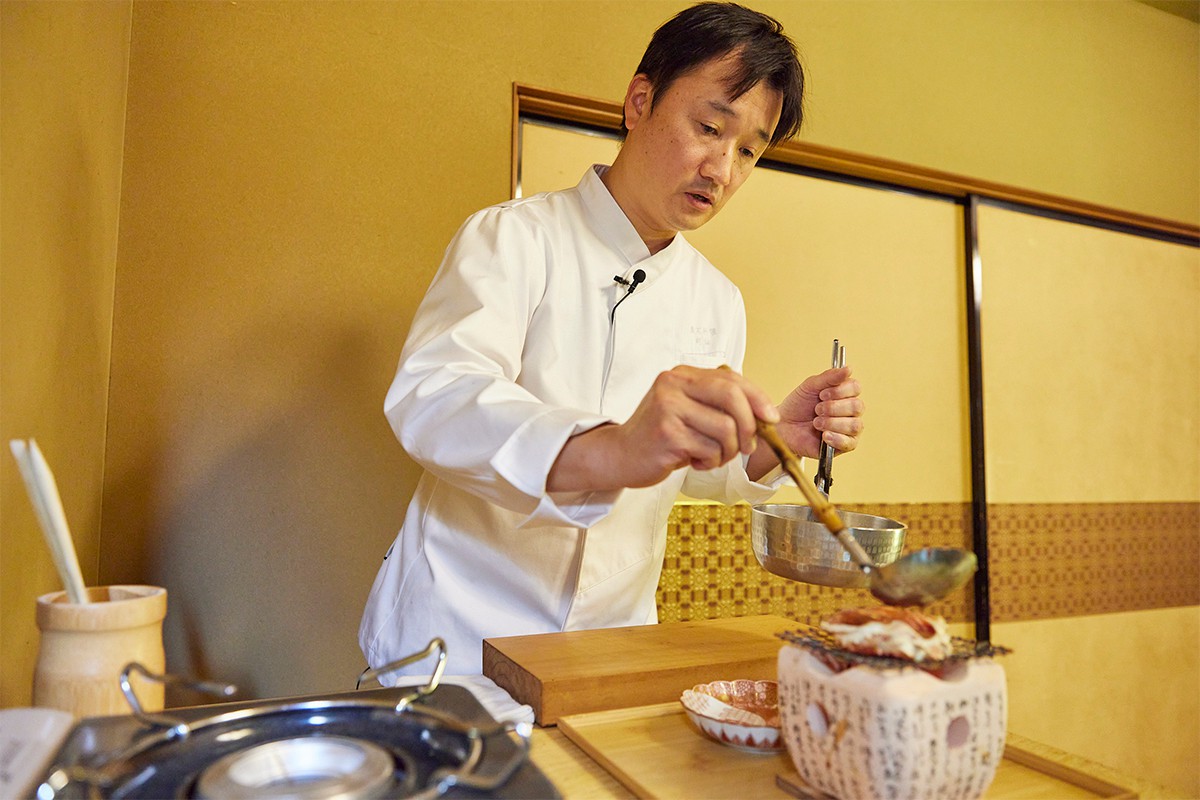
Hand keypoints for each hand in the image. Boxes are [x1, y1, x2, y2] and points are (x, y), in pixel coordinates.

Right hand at [547, 365, 778, 491]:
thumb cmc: (660, 435)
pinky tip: (696, 461)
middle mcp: (673, 384)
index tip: (770, 418)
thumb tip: (763, 414)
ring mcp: (668, 407)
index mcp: (682, 374)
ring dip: (727, 451)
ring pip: (726, 429)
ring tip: (712, 456)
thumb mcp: (688, 409)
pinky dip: (710, 462)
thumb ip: (718, 404)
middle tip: (747, 446)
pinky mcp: (667, 433)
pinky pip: (709, 449)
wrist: (620, 454)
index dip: (758, 398)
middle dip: (749, 426)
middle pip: (732, 397)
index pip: (732, 379)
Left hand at [775, 365, 864, 458]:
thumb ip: (829, 377)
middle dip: (833, 408)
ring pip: (855, 425)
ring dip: (832, 422)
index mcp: (845, 394)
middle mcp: (850, 411)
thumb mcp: (810, 386)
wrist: (783, 426)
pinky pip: (850, 443)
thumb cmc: (797, 405)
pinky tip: (824, 435)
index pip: (856, 388)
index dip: (840, 391)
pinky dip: (836, 438)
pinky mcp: (843, 446)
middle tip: (817, 409)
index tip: (822, 394)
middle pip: (857, 407)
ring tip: (816, 423)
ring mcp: (848, 429)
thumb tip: (849, 369)